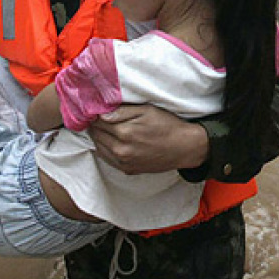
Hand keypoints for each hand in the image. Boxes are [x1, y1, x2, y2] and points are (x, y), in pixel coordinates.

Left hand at [88, 104, 207, 174]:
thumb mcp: (147, 110)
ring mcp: (123, 162)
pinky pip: (107, 158)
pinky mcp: (127, 169)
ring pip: (99, 147)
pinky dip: (104, 149)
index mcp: (124, 132)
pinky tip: (111, 141)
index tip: (95, 108)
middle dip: (95, 125)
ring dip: (98, 137)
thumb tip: (100, 113)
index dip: (94, 113)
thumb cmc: (167, 125)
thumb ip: (122, 111)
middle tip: (98, 117)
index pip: (97, 121)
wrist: (184, 148)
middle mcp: (120, 149)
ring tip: (104, 128)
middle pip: (96, 134)